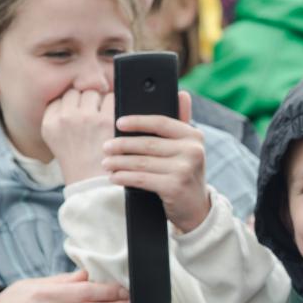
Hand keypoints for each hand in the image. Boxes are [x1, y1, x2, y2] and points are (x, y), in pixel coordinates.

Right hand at [41, 89, 114, 184]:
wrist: (93, 183)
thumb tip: (73, 94)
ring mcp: (87, 118)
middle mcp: (66, 118)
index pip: (61, 96)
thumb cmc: (78, 162)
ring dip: (100, 101)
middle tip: (93, 114)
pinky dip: (114, 106)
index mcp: (50, 123)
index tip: (79, 111)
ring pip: (93, 92)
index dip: (73, 102)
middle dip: (86, 100)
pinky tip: (115, 118)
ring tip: (103, 117)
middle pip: (77, 91)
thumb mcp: (55, 140)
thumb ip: (58, 116)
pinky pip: (111, 98)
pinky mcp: (107, 120)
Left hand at [102, 92, 210, 232]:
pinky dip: (124, 177)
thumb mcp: (187, 149)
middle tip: (105, 147)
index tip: (118, 123)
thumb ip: (182, 122)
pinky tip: (115, 177)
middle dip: (122, 145)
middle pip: (148, 143)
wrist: (196, 209)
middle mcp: (192, 151)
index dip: (138, 121)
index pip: (161, 122)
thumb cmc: (185, 174)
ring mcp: (184, 169)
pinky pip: (142, 178)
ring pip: (142, 162)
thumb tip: (182, 93)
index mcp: (194, 136)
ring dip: (119, 162)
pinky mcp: (174, 186)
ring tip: (106, 163)